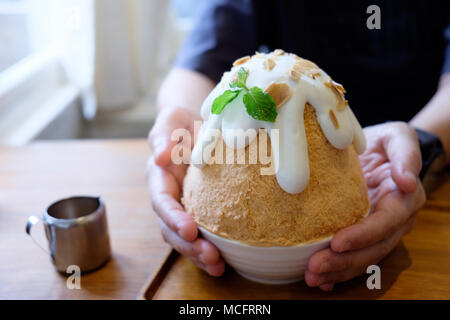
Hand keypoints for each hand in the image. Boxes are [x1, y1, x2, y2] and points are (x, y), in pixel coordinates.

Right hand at [147, 107, 224, 275]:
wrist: (196, 126)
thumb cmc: (181, 123)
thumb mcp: (170, 121)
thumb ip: (163, 136)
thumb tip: (160, 157)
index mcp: (159, 178)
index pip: (162, 202)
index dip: (173, 218)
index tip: (189, 229)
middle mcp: (169, 197)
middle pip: (171, 229)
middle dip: (188, 246)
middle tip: (210, 256)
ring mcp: (184, 207)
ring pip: (185, 238)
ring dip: (199, 254)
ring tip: (217, 266)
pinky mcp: (201, 212)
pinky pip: (203, 234)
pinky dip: (211, 249)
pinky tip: (225, 262)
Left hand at [305, 122, 425, 290]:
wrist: (375, 149)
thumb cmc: (385, 142)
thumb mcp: (398, 137)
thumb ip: (406, 155)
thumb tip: (407, 181)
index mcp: (403, 199)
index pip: (385, 222)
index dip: (363, 235)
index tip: (337, 243)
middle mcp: (393, 221)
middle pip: (372, 248)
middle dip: (345, 262)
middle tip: (315, 268)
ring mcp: (377, 231)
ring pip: (362, 258)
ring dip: (337, 271)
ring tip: (312, 278)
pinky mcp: (361, 234)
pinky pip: (353, 256)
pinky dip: (337, 271)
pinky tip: (320, 280)